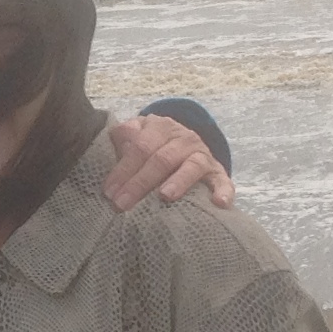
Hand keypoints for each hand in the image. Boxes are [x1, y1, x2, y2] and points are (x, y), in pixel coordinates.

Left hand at [104, 114, 232, 212]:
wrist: (187, 145)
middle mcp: (184, 138)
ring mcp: (203, 155)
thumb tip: (118, 141)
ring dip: (178, 181)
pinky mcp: (218, 173)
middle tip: (122, 204)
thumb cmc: (154, 146)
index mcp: (160, 127)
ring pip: (191, 166)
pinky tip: (219, 203)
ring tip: (164, 197)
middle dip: (140, 183)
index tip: (109, 192)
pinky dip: (223, 191)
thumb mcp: (138, 136)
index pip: (140, 147)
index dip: (123, 169)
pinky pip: (223, 181)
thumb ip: (125, 138)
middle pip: (161, 159)